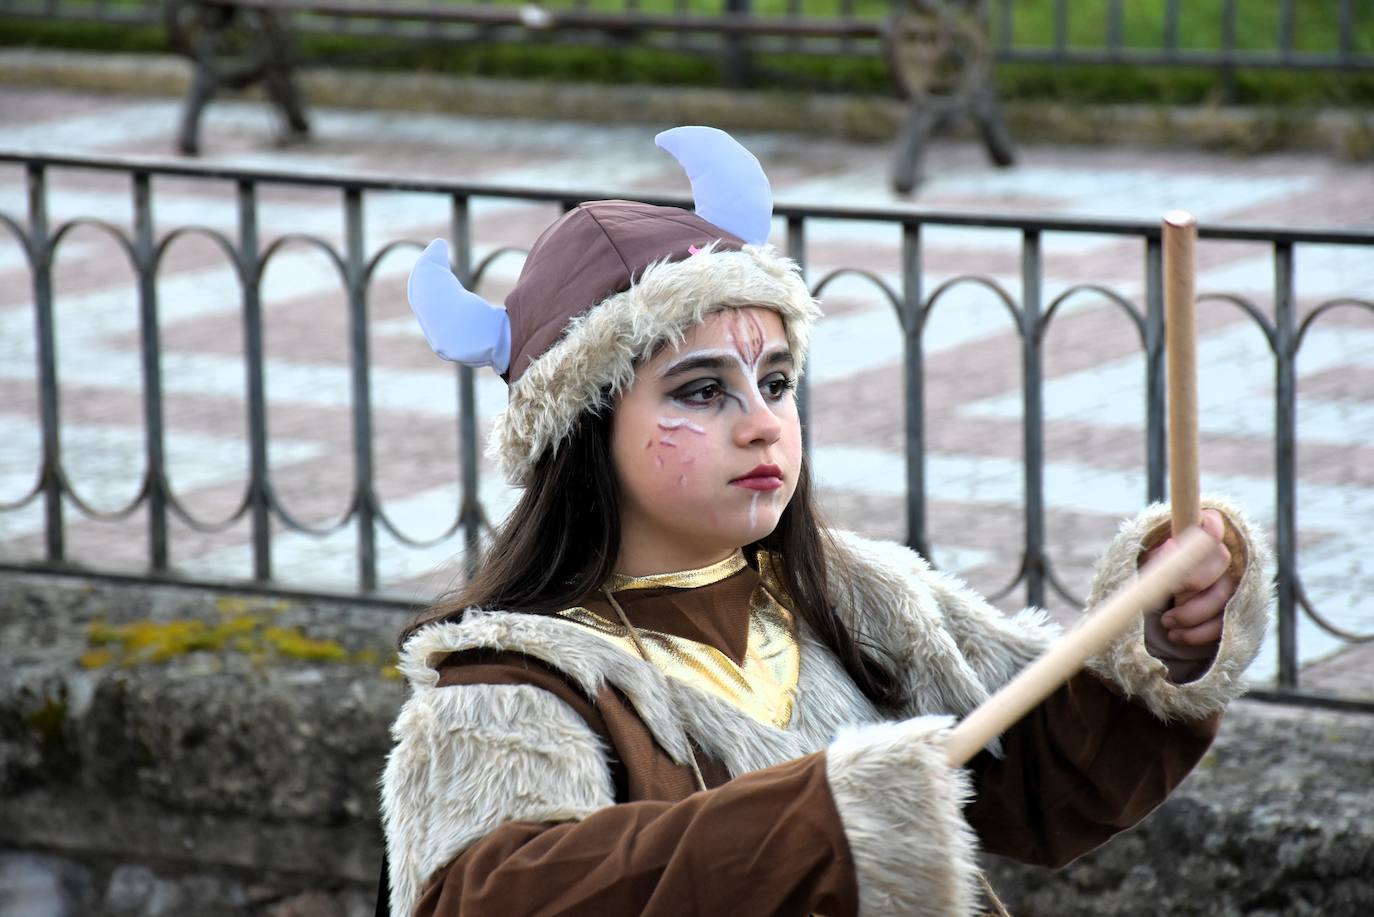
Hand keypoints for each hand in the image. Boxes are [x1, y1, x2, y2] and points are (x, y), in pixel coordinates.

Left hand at [1144, 509, 1234, 645]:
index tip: (1182, 542)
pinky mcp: (1230, 611)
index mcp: (1197, 534)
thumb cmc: (1147, 578)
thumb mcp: (1143, 563)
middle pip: (1221, 558)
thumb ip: (1156, 556)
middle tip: (1168, 591)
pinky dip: (1198, 633)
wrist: (1152, 607)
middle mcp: (1219, 555)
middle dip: (1193, 579)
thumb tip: (1171, 549)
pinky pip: (1223, 623)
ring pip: (1223, 596)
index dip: (1207, 529)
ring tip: (1165, 621)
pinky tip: (1175, 635)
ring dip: (1191, 613)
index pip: (1212, 521)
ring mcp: (1229, 583)